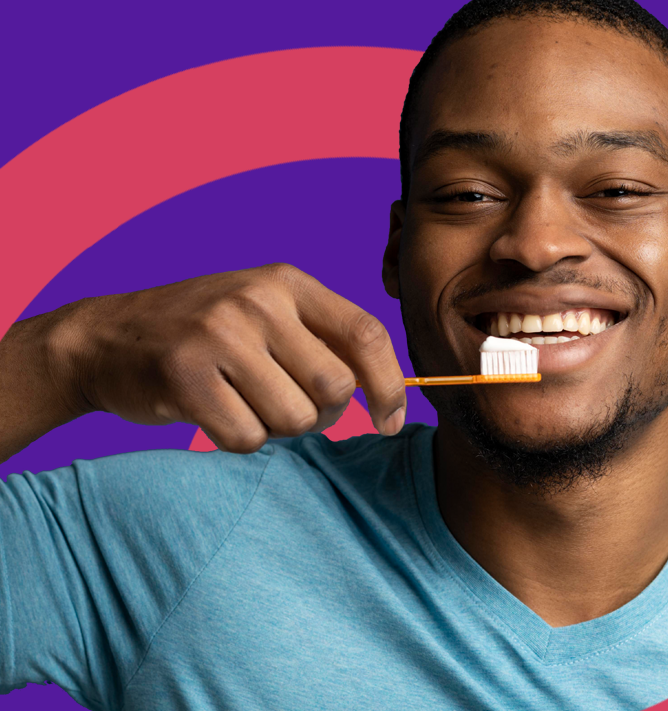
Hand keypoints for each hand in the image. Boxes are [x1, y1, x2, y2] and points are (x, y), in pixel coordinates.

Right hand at [59, 263, 406, 452]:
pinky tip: (214, 414)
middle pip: (335, 387)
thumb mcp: (265, 313)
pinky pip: (248, 438)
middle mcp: (257, 301)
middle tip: (288, 408)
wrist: (102, 338)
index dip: (389, 385)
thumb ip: (323, 339)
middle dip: (322, 414)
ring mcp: (218, 336)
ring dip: (277, 429)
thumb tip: (392, 390)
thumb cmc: (203, 336)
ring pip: (295, 418)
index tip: (391, 421)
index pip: (366, 333)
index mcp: (287, 282)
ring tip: (244, 404)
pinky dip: (239, 440)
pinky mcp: (185, 377)